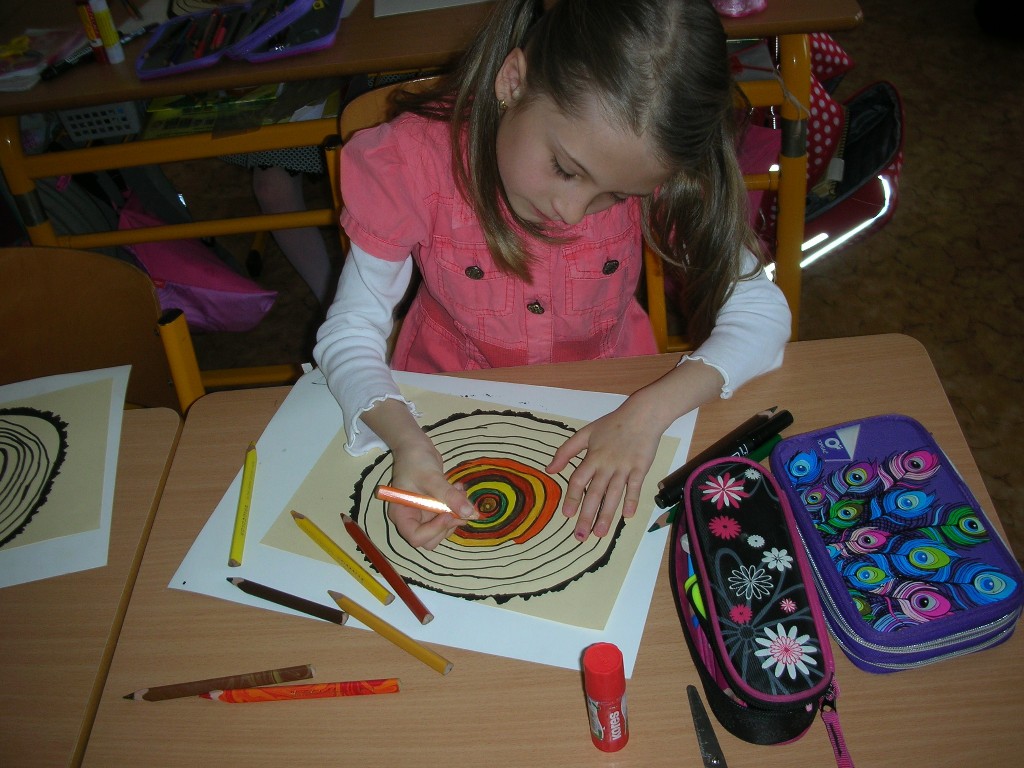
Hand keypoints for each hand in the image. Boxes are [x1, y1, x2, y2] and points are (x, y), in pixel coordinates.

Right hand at [386, 442, 476, 548]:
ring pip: (443, 529)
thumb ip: (450, 497)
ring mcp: (423, 513)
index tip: (448, 514)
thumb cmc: (415, 460)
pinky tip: (459, 489)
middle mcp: (411, 518)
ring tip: (460, 492)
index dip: (434, 530)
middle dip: (448, 525)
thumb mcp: (432, 478)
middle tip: (460, 507)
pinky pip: (448, 515)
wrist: (415, 445)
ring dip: (456, 514)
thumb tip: (470, 513)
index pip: (416, 537)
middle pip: (430, 538)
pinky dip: (457, 506)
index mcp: (401, 514)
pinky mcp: (433, 507)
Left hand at [547, 399, 661, 539]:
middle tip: (580, 536)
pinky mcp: (640, 468)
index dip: (572, 498)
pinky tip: (627, 516)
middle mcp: (606, 464)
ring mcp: (624, 467)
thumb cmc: (612, 425)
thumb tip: (549, 469)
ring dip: (606, 515)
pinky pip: (635, 487)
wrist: (642, 415)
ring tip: (600, 533)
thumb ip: (566, 451)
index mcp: (592, 456)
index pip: (578, 480)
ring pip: (613, 494)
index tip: (567, 515)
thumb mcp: (585, 433)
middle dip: (586, 515)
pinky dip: (631, 500)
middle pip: (594, 493)